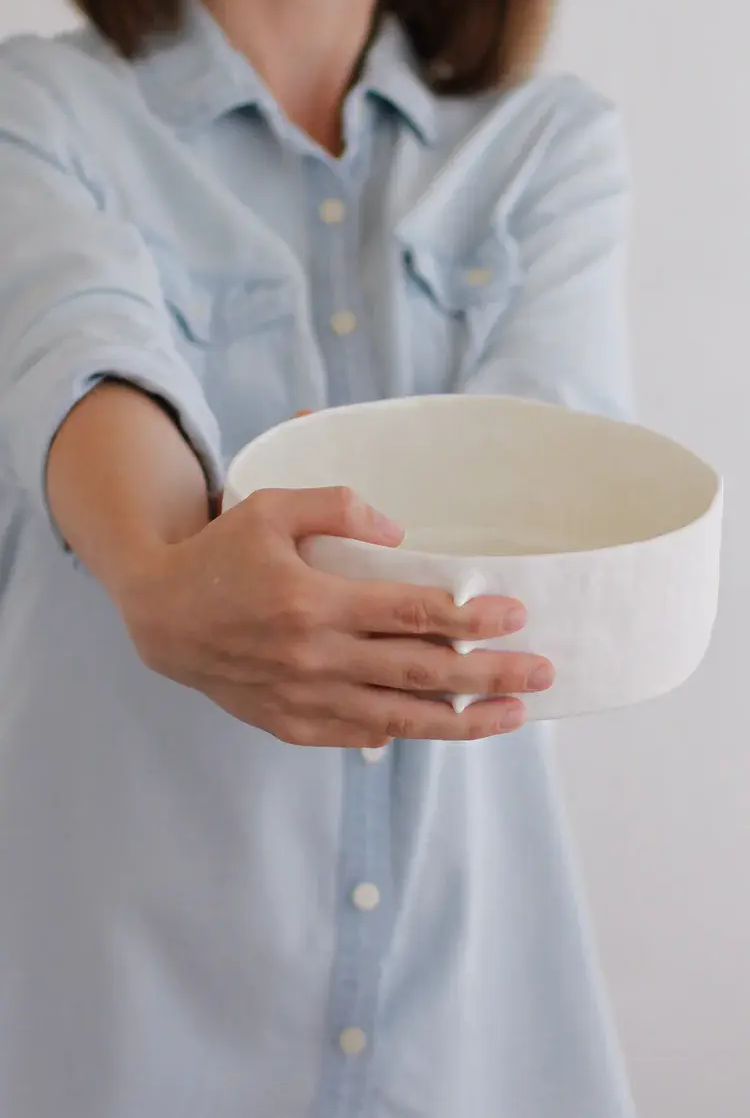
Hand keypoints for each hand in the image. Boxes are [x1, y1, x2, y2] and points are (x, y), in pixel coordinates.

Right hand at [117, 487, 554, 747]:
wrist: (162, 618)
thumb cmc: (221, 555)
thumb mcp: (270, 507)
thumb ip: (337, 505)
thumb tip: (401, 531)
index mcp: (314, 601)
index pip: (412, 613)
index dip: (469, 615)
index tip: (516, 614)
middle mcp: (315, 658)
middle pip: (421, 672)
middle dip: (490, 672)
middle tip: (543, 671)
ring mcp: (305, 700)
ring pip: (400, 718)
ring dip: (464, 721)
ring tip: (514, 715)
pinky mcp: (293, 725)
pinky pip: (362, 734)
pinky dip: (407, 732)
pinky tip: (446, 726)